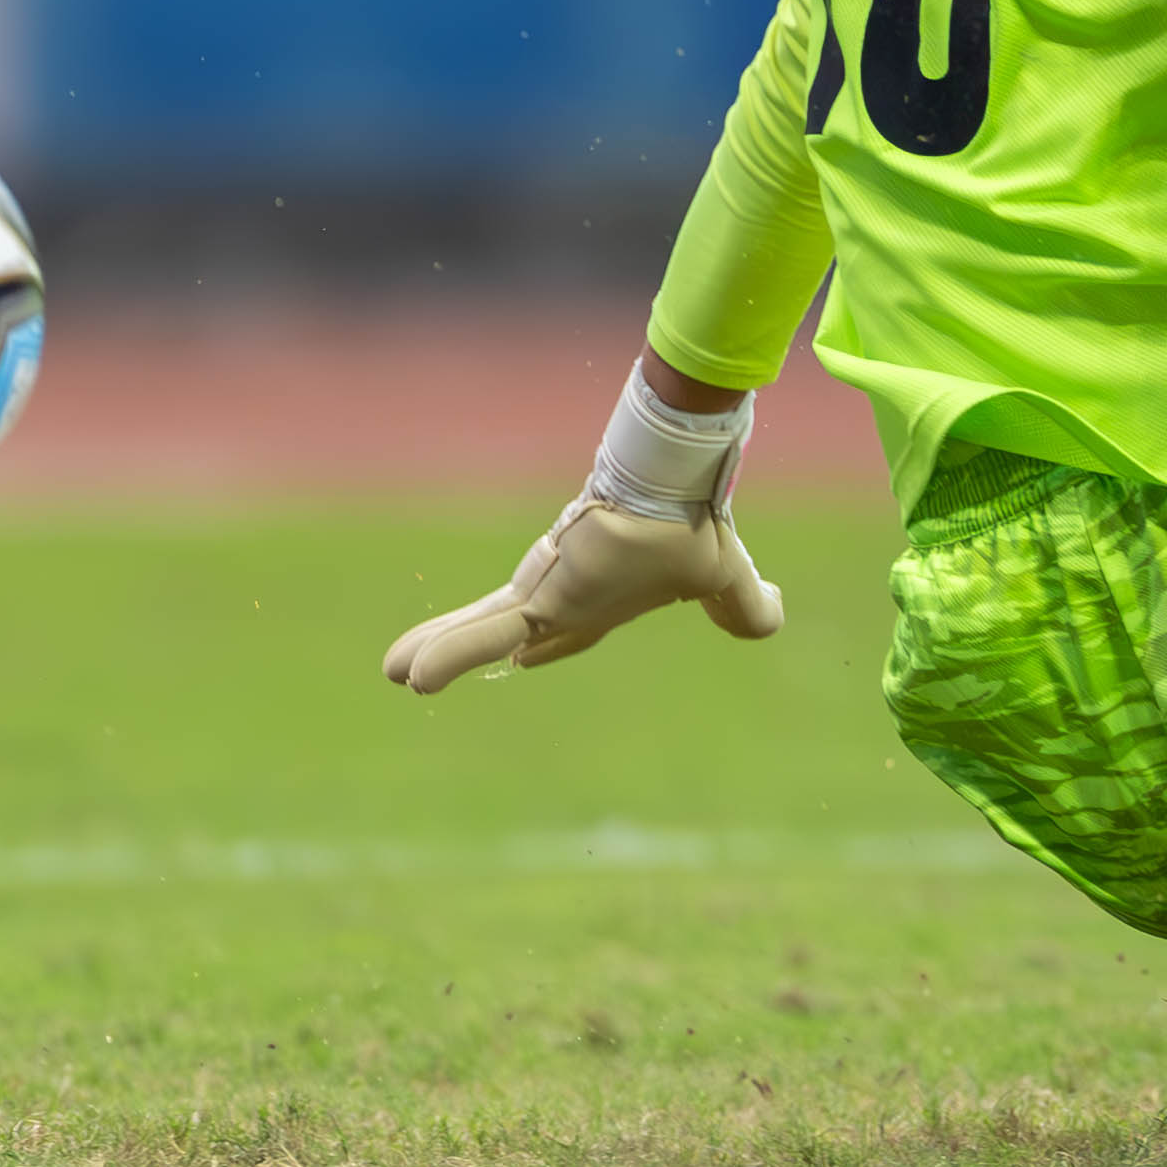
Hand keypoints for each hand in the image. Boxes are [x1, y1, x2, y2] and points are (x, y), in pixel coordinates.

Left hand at [381, 491, 784, 688]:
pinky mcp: (537, 597)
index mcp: (598, 596)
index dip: (539, 644)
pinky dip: (446, 655)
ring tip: (393, 671)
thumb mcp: (723, 577)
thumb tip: (774, 622)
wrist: (677, 489)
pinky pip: (485, 634)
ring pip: (483, 632)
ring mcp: (545, 595)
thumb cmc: (694, 523)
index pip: (559, 629)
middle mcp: (564, 596)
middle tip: (413, 668)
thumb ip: (740, 605)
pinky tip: (407, 677)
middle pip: (504, 630)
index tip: (518, 657)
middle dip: (461, 646)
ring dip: (437, 650)